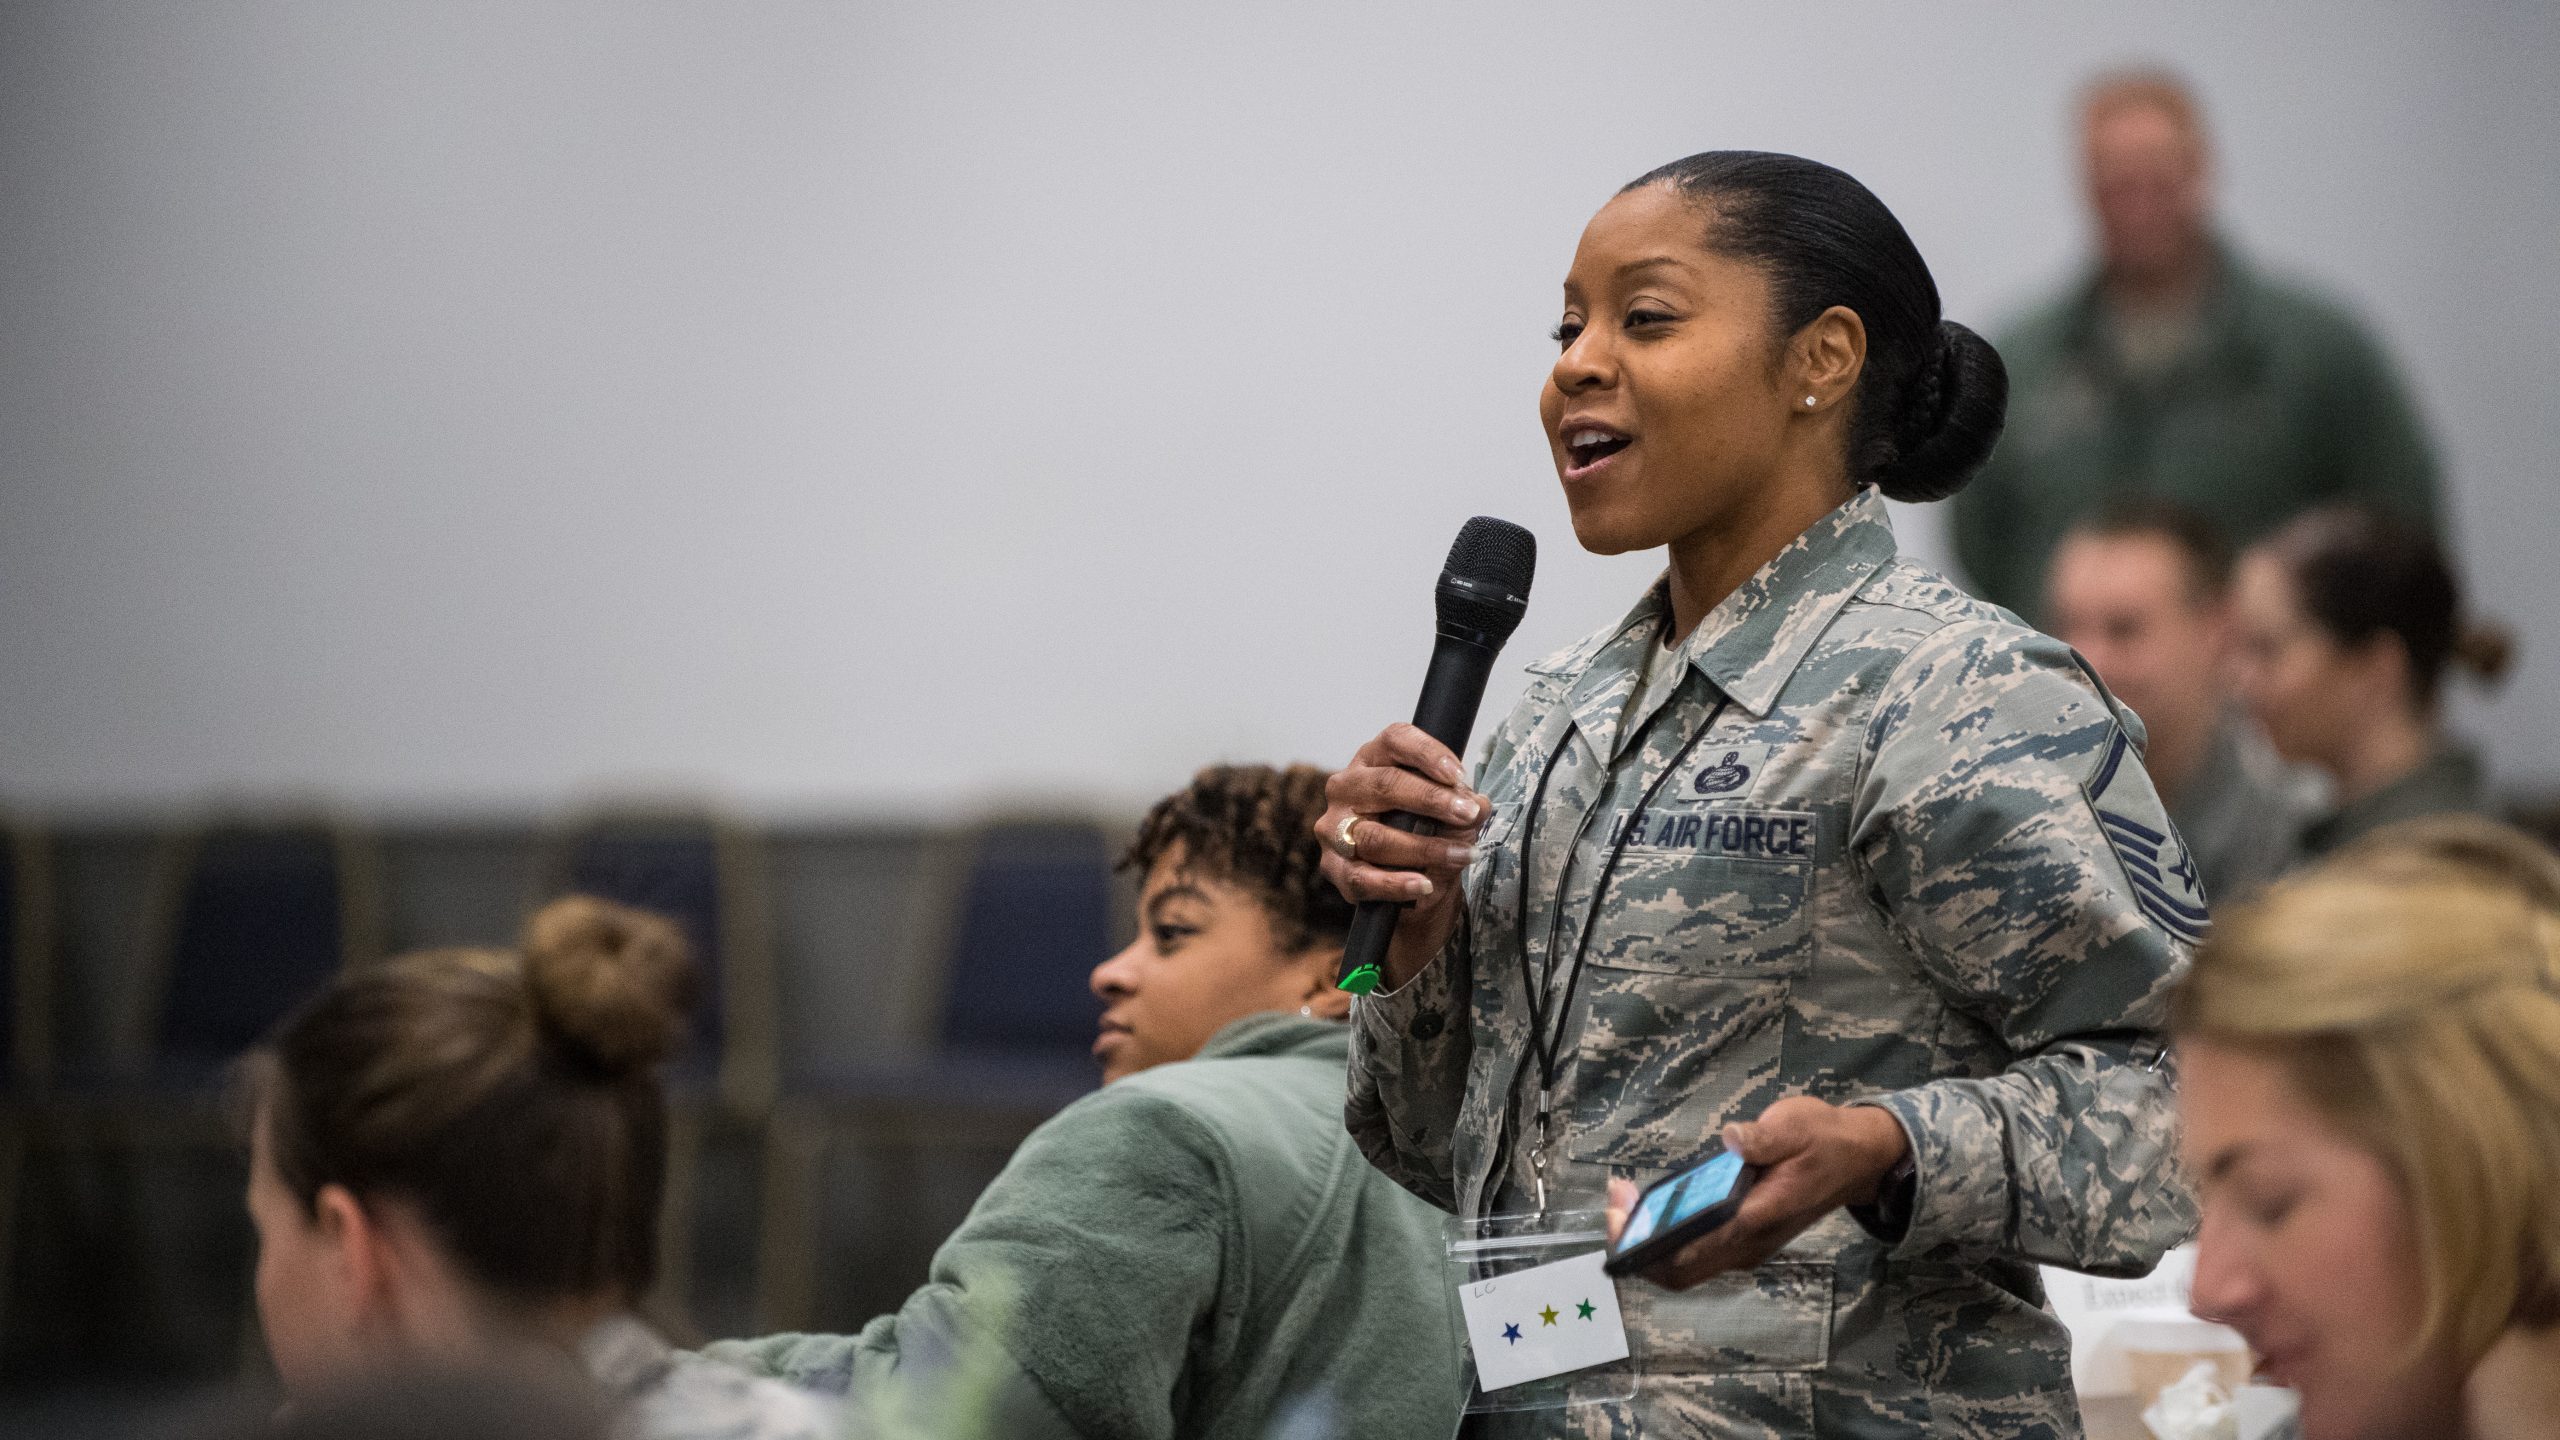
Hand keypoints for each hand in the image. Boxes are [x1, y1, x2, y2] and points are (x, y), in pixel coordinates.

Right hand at [1314, 723, 1489, 989]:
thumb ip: (1465, 806)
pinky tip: (1425, 884)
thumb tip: (1480, 805)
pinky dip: (1396, 884)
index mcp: (1373, 759)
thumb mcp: (1448, 813)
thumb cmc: (1422, 829)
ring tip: (1462, 856)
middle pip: (1384, 785)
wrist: (1404, 878)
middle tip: (1467, 814)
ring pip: (1375, 837)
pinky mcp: (1333, 867)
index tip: (1460, 775)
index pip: (1395, 740)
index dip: (1428, 754)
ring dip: (1424, 849)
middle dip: (1431, 800)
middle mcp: (1347, 787)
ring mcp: (1334, 828)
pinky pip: (1362, 878)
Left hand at [1604, 1096, 1909, 1289]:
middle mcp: (1747, 1244)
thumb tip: (1732, 1139)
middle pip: (1679, 1271)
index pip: (1691, 1251)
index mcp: (1755, 1220)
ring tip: (1625, 1199)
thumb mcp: (1797, 1126)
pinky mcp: (1744, 1237)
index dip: (1647, 1240)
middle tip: (1616, 1203)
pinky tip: (1653, 1202)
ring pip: (1685, 1266)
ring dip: (1649, 1241)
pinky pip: (1697, 1251)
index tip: (1622, 1206)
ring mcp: (1746, 1245)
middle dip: (1636, 1247)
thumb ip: (1764, 1137)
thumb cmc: (1825, 1140)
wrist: (1859, 1159)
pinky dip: (1668, 1235)